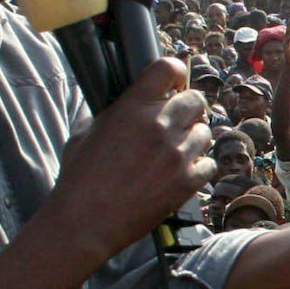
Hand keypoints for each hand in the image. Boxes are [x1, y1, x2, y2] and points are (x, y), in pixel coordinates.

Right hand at [48, 58, 213, 260]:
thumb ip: (116, 111)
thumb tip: (134, 105)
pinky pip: (209, 163)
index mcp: (133, 106)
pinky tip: (183, 171)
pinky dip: (199, 166)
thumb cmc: (80, 176)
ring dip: (193, 138)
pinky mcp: (187, 181)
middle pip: (196, 99)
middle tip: (177, 120)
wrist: (86, 220)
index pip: (169, 68)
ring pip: (206, 132)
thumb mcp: (87, 130)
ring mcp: (177, 154)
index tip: (173, 82)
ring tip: (176, 150)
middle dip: (188, 107)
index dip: (174, 73)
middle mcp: (160, 125)